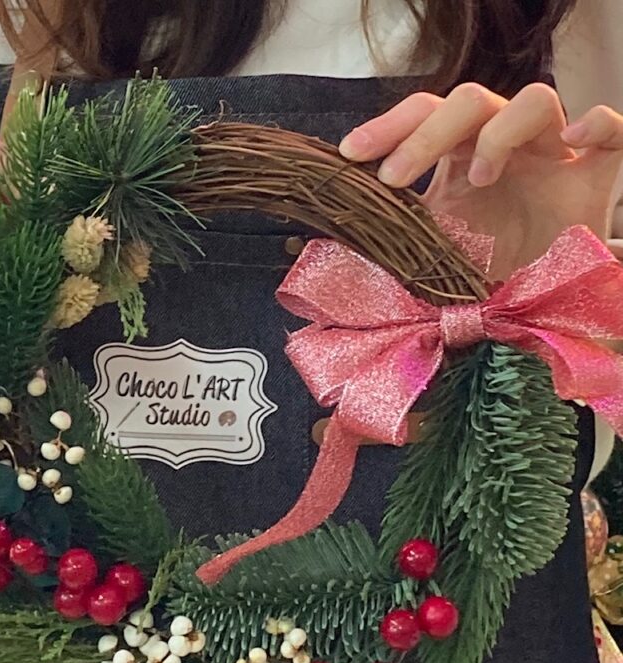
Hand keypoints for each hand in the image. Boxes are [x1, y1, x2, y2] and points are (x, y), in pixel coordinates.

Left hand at [339, 83, 622, 279]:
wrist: (534, 315)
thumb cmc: (477, 283)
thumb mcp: (423, 261)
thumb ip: (383, 246)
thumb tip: (316, 252)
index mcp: (458, 160)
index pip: (422, 116)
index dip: (387, 127)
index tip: (350, 154)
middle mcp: (504, 148)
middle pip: (469, 101)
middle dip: (425, 133)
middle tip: (395, 178)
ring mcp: (552, 157)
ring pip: (535, 100)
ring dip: (500, 132)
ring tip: (479, 181)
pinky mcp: (597, 175)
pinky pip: (613, 127)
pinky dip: (599, 122)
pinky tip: (574, 141)